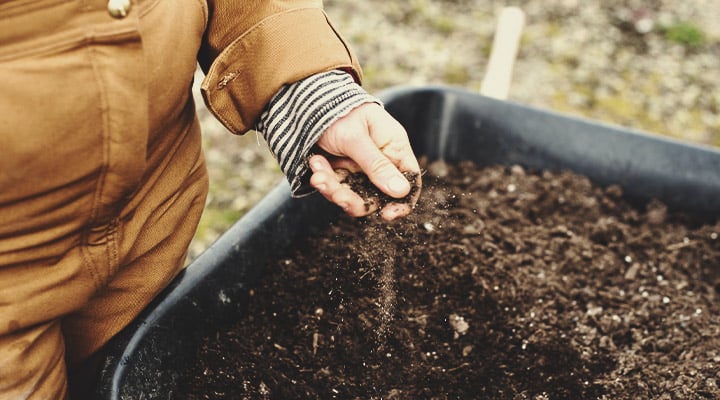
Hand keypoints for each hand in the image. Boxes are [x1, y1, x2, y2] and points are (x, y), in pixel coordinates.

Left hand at [309, 102, 421, 220]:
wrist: (308, 101)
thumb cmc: (339, 112)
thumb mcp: (356, 138)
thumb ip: (376, 165)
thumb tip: (402, 192)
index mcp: (394, 147)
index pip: (410, 180)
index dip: (403, 202)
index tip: (387, 215)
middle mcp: (380, 160)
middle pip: (377, 195)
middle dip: (354, 199)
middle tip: (335, 194)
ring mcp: (360, 167)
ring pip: (353, 194)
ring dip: (333, 189)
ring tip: (317, 175)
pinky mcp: (342, 170)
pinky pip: (336, 186)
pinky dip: (323, 178)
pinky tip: (315, 161)